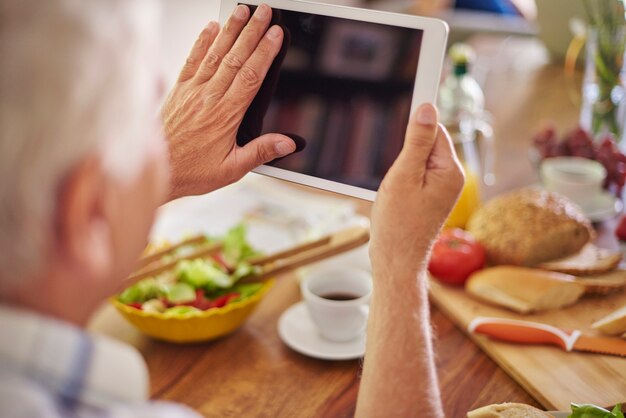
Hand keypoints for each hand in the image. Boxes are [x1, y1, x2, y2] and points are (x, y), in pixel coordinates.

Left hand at [162, 4, 295, 200]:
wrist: (156, 171)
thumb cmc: (192, 171)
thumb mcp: (232, 169)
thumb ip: (261, 152)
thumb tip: (288, 143)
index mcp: (225, 116)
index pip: (250, 76)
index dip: (264, 52)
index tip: (276, 33)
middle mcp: (208, 98)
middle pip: (235, 58)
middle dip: (252, 31)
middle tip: (264, 11)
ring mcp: (192, 91)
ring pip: (215, 54)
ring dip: (231, 30)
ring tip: (243, 11)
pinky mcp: (178, 91)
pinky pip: (192, 60)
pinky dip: (202, 42)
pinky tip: (211, 27)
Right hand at [369, 103, 463, 274]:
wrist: (395, 260)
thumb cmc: (398, 224)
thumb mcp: (403, 177)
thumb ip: (416, 142)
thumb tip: (428, 109)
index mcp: (451, 171)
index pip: (436, 130)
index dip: (420, 120)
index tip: (417, 90)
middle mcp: (452, 178)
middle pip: (427, 144)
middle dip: (405, 153)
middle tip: (395, 177)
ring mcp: (442, 190)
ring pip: (418, 160)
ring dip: (401, 169)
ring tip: (394, 193)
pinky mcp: (431, 198)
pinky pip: (416, 175)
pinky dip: (402, 180)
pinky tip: (395, 198)